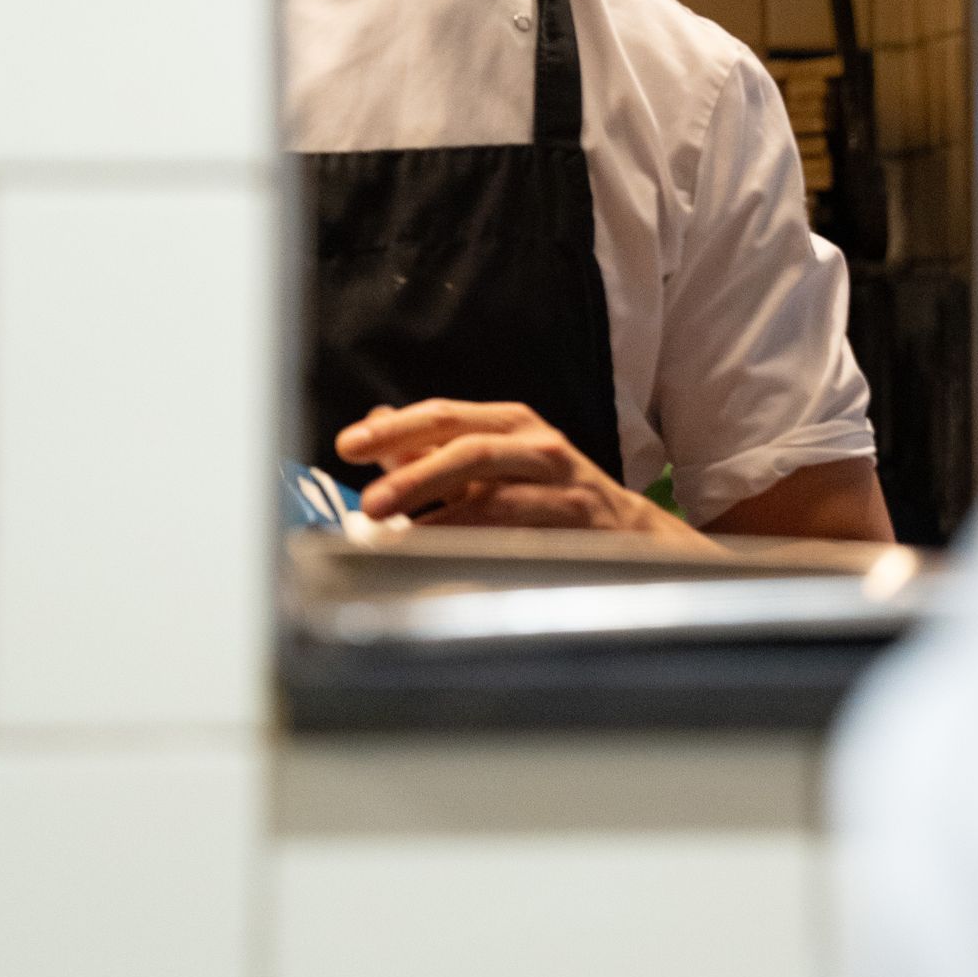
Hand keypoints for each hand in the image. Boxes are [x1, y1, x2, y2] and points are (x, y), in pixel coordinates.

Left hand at [337, 400, 713, 547]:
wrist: (630, 534)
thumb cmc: (548, 495)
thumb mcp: (491, 465)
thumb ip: (434, 451)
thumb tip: (376, 431)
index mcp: (508, 422)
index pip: (443, 415)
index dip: (395, 429)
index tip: (347, 445)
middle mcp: (536, 442)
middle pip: (469, 449)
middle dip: (416, 475)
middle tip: (370, 504)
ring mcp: (562, 482)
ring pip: (497, 495)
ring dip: (443, 520)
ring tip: (400, 541)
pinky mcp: (581, 522)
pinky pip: (526, 535)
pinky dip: (484, 548)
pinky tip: (451, 561)